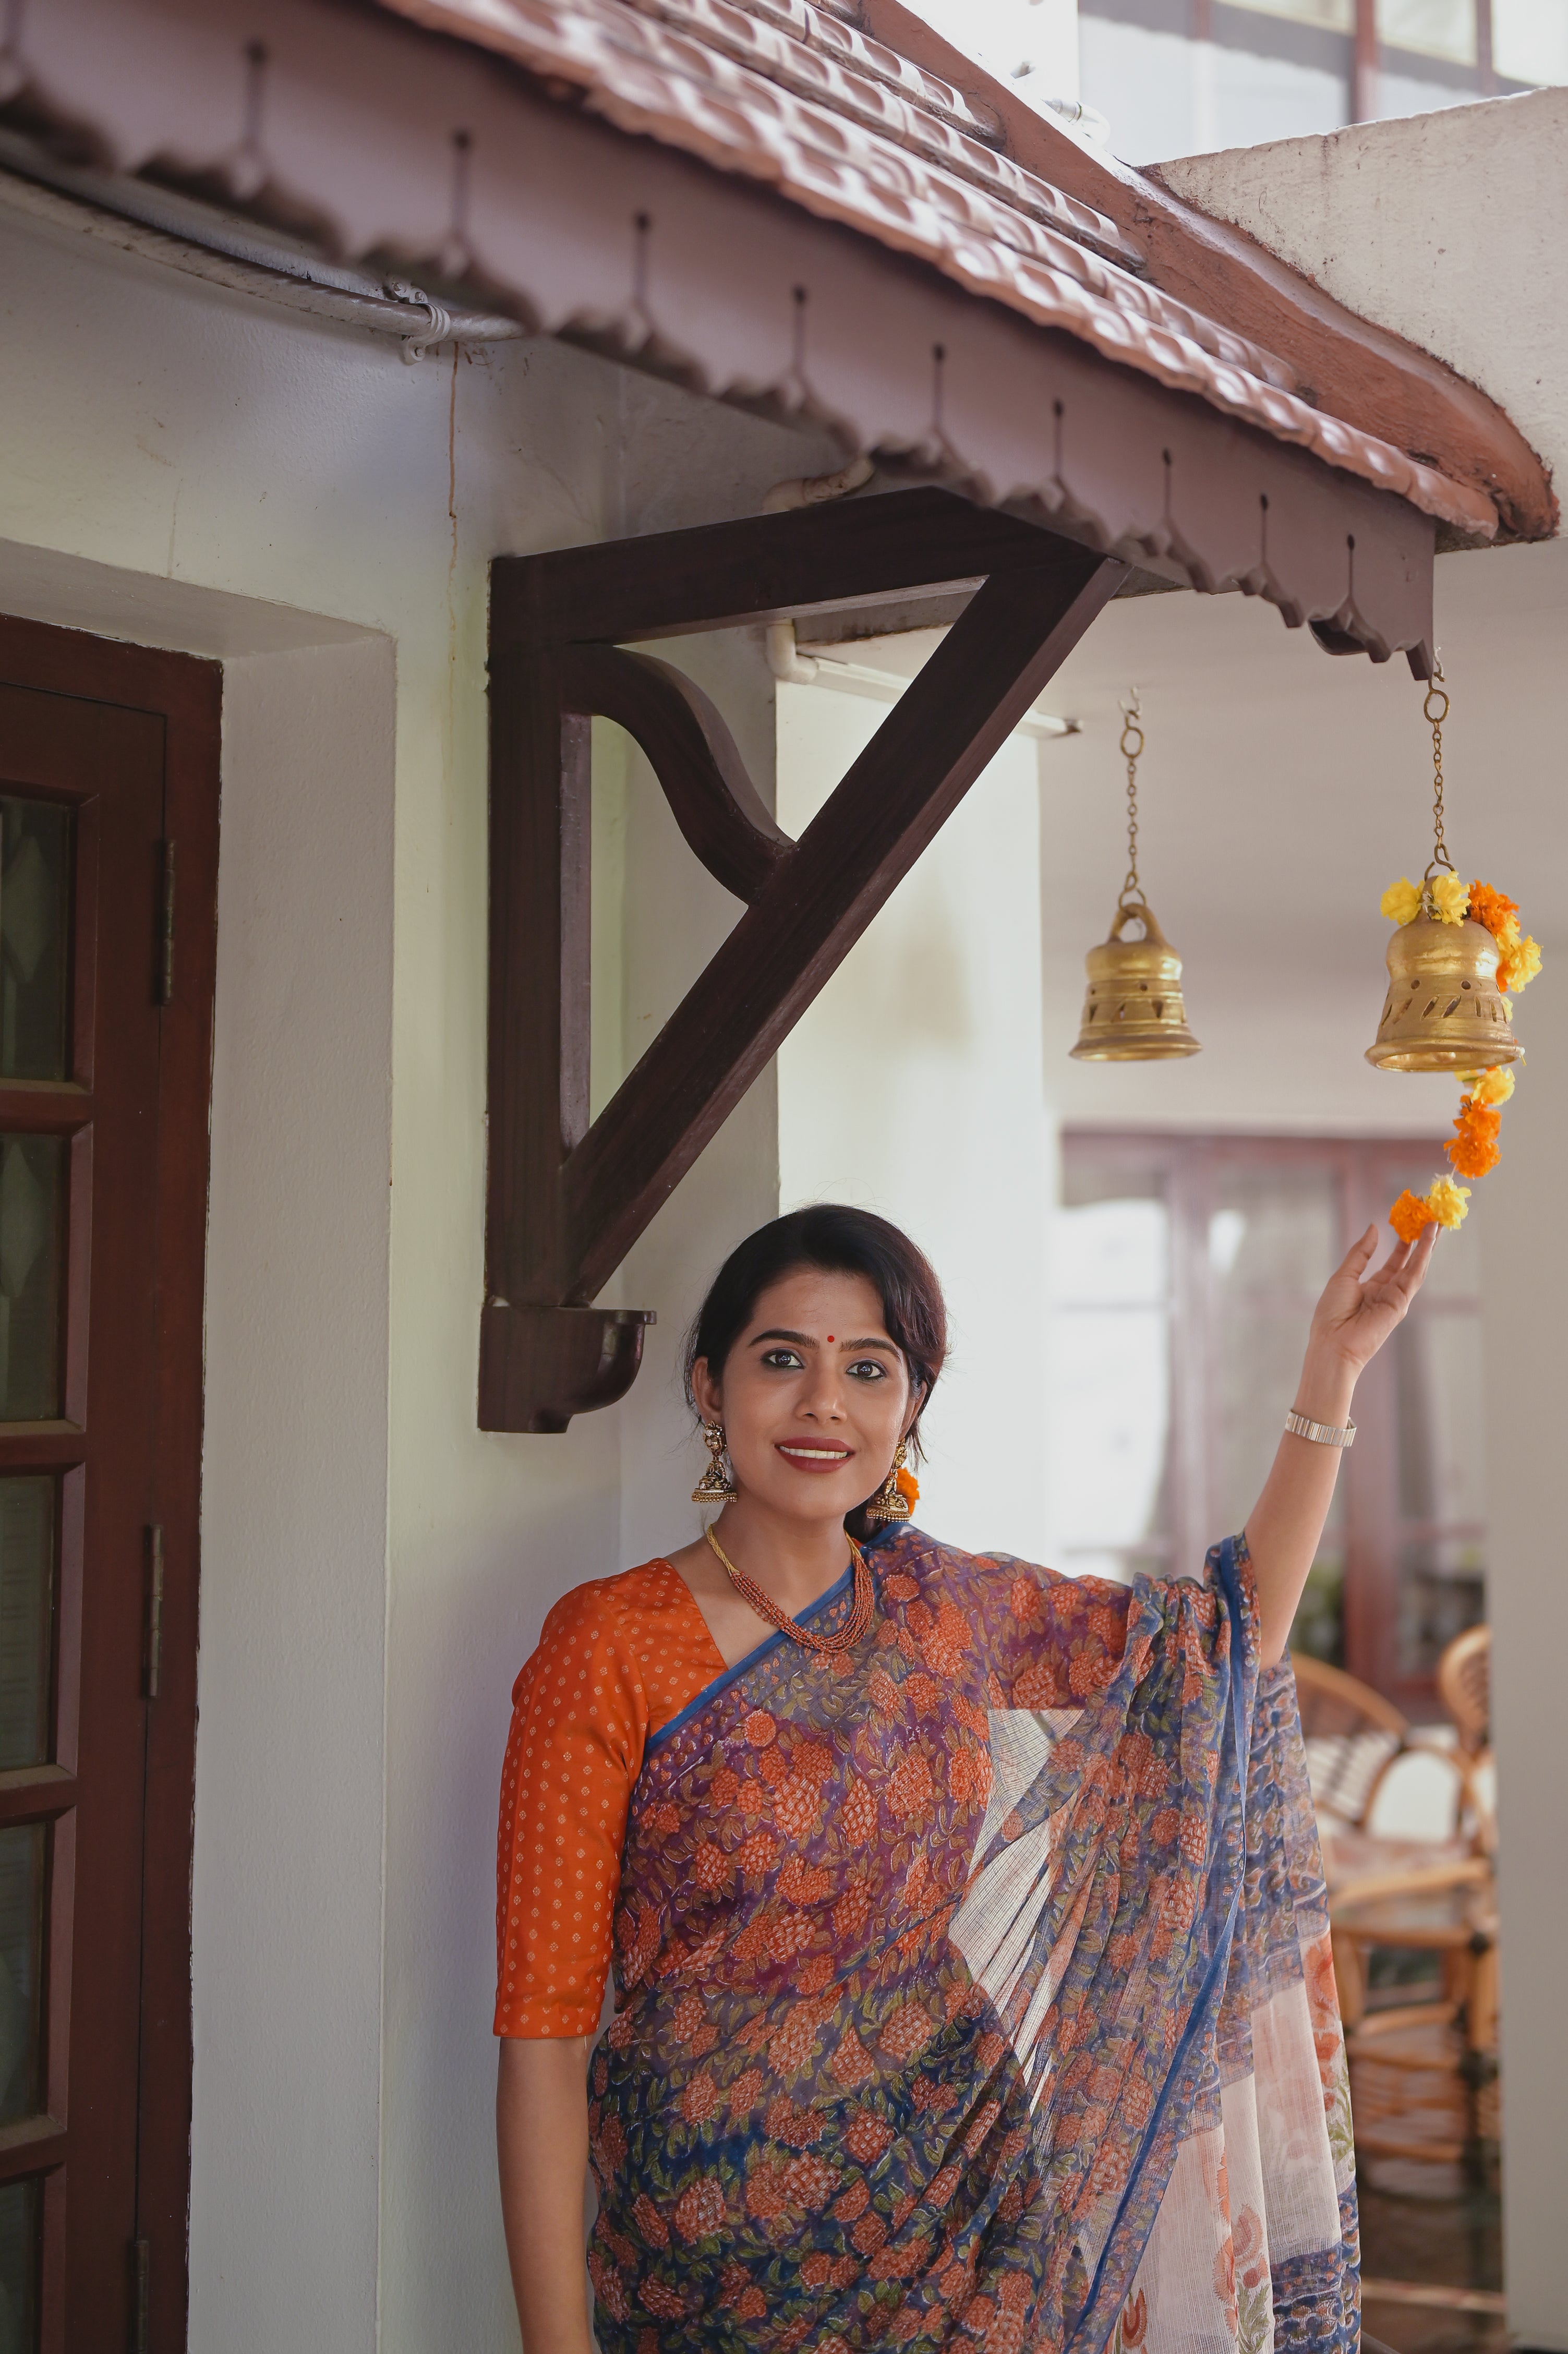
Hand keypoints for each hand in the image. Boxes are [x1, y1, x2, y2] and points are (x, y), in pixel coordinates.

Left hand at [1306, 1221, 1438, 1380]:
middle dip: (1422, 1240)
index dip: (1405, 1242)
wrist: (1332, 1343)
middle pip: (1411, 1261)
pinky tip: (1429, 1237)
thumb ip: (1361, 1253)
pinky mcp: (1401, 1302)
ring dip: (1428, 1243)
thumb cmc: (1331, 1314)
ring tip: (1436, 1220)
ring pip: (1417, 1265)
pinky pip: (1414, 1274)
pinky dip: (1423, 1254)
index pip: (1395, 1261)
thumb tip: (1374, 1228)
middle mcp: (1388, 1292)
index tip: (1411, 1222)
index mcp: (1373, 1287)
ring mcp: (1397, 1297)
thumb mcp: (1344, 1275)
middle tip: (1433, 1218)